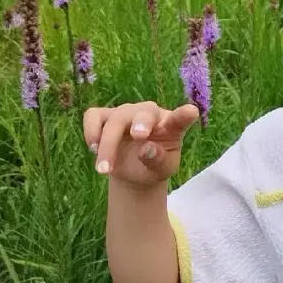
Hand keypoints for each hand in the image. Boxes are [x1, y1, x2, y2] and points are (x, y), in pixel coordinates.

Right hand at [83, 101, 199, 187]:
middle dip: (140, 123)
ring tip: (104, 170)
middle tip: (139, 137)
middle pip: (143, 113)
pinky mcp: (105, 116)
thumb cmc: (153, 165)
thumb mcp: (162, 170)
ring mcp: (126, 112)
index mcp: (171, 126)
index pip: (180, 119)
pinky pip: (93, 116)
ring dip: (108, 145)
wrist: (133, 170)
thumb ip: (158, 160)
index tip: (191, 112)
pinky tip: (95, 149)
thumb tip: (146, 149)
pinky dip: (91, 132)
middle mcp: (149, 114)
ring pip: (115, 118)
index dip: (184, 115)